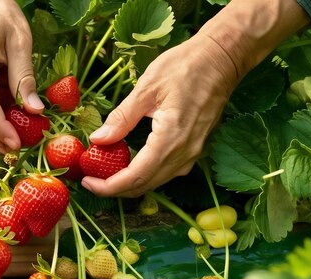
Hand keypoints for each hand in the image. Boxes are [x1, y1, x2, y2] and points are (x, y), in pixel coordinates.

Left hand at [81, 34, 239, 197]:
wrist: (222, 59)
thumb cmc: (185, 67)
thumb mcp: (146, 88)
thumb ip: (121, 118)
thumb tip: (98, 140)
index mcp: (170, 139)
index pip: (136, 176)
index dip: (109, 186)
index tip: (89, 183)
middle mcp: (184, 153)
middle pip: (145, 185)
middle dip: (115, 189)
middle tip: (91, 182)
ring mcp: (193, 153)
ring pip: (156, 181)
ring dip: (130, 184)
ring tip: (105, 175)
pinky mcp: (195, 148)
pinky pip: (167, 171)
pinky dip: (145, 174)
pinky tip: (129, 165)